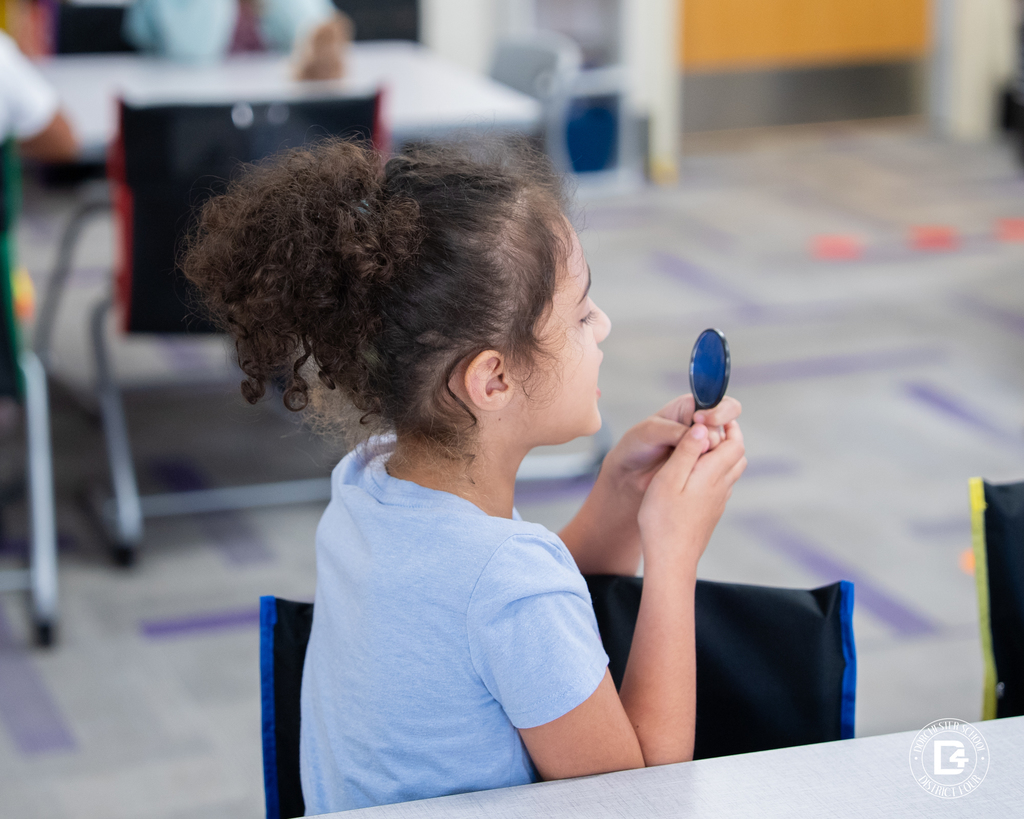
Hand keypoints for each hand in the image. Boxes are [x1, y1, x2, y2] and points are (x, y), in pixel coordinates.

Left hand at [604, 395, 741, 496]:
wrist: (630, 473)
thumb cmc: (637, 445)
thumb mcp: (651, 431)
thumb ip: (676, 431)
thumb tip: (702, 438)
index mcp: (693, 408)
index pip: (723, 404)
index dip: (719, 412)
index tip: (701, 420)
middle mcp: (705, 427)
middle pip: (728, 430)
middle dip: (712, 438)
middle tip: (693, 446)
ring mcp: (706, 449)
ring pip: (725, 452)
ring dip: (709, 457)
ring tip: (685, 461)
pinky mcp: (705, 469)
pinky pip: (718, 469)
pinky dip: (707, 471)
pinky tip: (688, 472)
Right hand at [637, 420, 745, 569]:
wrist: (671, 559)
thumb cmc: (663, 520)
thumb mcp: (668, 479)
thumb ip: (686, 451)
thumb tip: (703, 426)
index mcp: (713, 473)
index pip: (734, 441)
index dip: (724, 425)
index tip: (704, 417)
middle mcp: (722, 485)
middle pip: (737, 453)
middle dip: (726, 436)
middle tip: (704, 428)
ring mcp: (719, 500)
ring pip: (732, 469)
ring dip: (722, 454)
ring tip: (699, 448)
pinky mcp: (712, 511)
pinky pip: (722, 484)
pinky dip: (715, 471)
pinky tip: (694, 475)